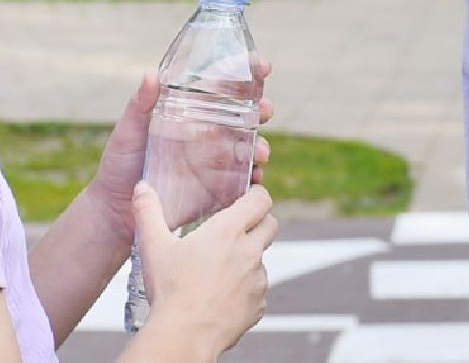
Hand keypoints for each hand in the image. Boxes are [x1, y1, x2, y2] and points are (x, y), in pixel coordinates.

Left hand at [88, 66, 273, 240]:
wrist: (115, 211)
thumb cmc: (118, 166)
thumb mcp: (127, 132)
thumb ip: (140, 106)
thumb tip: (150, 75)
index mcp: (193, 116)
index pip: (225, 89)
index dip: (247, 74)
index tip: (262, 66)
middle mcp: (210, 136)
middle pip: (247, 116)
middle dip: (263, 109)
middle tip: (265, 109)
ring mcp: (216, 162)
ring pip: (251, 147)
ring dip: (262, 145)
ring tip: (260, 152)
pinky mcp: (218, 188)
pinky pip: (244, 180)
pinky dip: (255, 177)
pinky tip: (255, 177)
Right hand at [132, 182, 276, 355]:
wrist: (182, 336)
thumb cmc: (168, 290)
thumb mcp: (153, 247)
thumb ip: (148, 212)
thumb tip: (141, 187)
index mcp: (229, 231)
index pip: (261, 199)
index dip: (256, 196)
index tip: (246, 199)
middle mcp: (250, 251)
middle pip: (270, 225)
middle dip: (258, 224)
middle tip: (236, 232)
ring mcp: (258, 278)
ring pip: (262, 260)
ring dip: (247, 261)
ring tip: (217, 273)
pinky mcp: (259, 303)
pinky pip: (257, 291)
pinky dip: (244, 291)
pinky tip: (221, 298)